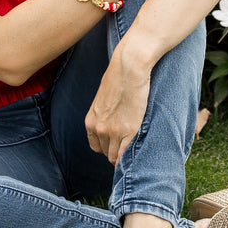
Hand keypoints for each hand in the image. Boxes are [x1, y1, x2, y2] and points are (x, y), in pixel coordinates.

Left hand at [85, 43, 151, 165]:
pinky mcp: (129, 130)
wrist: (128, 68)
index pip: (96, 147)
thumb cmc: (118, 79)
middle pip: (106, 153)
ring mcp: (113, 131)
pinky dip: (130, 158)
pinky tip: (136, 155)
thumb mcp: (103, 99)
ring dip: (124, 157)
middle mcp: (99, 129)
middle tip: (128, 148)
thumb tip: (111, 121)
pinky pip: (125, 155)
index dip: (107, 147)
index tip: (117, 146)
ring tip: (134, 152)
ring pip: (115, 157)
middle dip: (116, 152)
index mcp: (91, 121)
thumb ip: (104, 114)